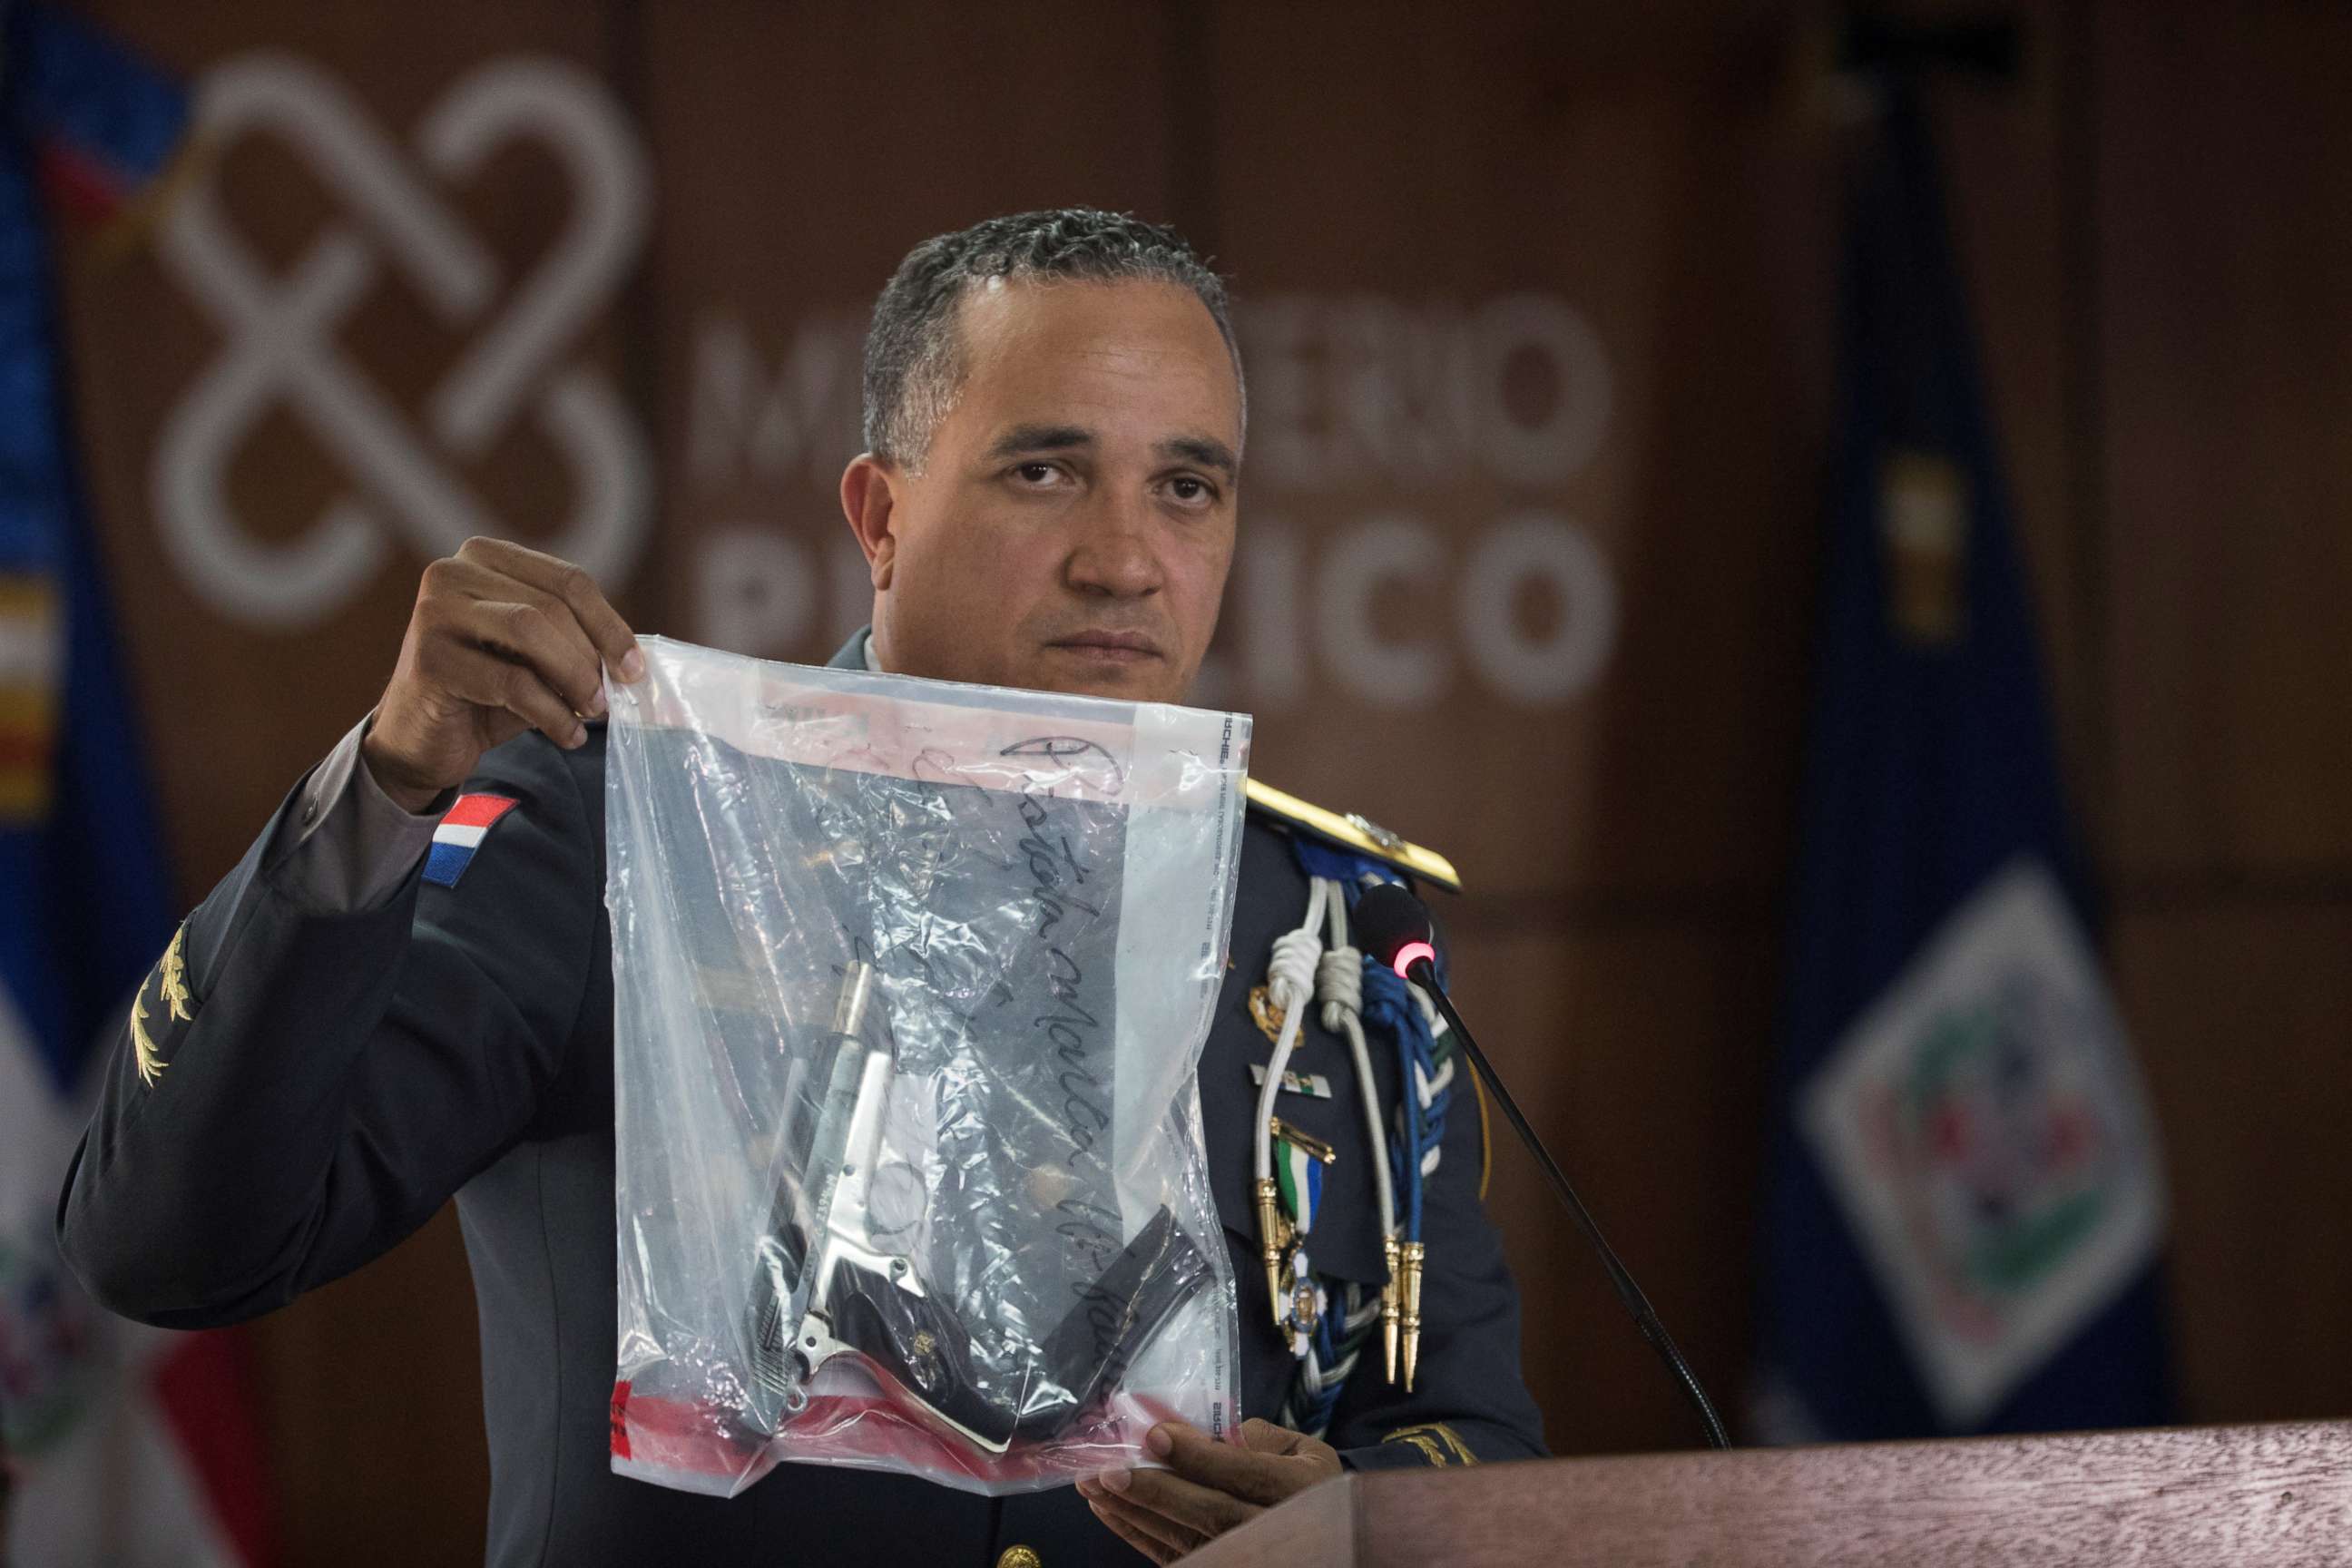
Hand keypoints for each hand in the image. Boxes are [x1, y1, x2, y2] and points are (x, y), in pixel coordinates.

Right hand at [362, 538, 642, 810]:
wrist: (421, 740)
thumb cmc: (487, 694)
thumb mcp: (538, 660)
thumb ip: (577, 646)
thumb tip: (637, 662)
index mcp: (485, 558)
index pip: (568, 580)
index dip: (610, 625)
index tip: (635, 667)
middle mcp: (452, 572)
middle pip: (551, 605)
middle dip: (591, 656)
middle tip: (612, 698)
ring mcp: (434, 610)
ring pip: (530, 631)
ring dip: (574, 677)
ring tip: (593, 712)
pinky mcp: (428, 657)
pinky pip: (510, 681)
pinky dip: (552, 713)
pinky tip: (568, 734)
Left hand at [1076, 1418, 1341, 1563]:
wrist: (1324, 1535)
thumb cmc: (1308, 1482)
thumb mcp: (1301, 1450)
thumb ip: (1256, 1436)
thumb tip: (1196, 1430)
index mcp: (1294, 1489)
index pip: (1240, 1473)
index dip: (1196, 1455)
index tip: (1154, 1433)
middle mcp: (1269, 1527)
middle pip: (1207, 1512)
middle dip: (1154, 1490)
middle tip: (1107, 1468)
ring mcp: (1243, 1556)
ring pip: (1183, 1539)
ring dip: (1132, 1511)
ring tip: (1092, 1485)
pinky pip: (1173, 1556)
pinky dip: (1136, 1533)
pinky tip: (1108, 1509)